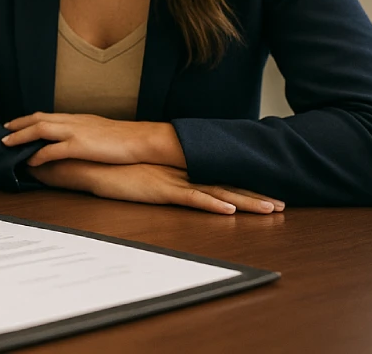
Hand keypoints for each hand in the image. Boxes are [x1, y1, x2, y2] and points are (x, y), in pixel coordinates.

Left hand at [2, 112, 184, 167]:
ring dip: (21, 137)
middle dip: (18, 124)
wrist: (141, 140)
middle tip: (3, 131)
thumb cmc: (124, 138)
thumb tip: (75, 139)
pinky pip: (53, 150)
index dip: (28, 119)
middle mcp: (73, 121)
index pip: (46, 115)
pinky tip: (29, 160)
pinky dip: (38, 154)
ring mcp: (75, 132)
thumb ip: (84, 133)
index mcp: (77, 118)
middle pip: (38, 119)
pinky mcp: (80, 146)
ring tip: (7, 143)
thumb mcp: (99, 131)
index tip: (15, 123)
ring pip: (40, 130)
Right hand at [31, 160, 283, 214]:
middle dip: (254, 195)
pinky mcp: (159, 189)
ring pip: (216, 192)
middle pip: (224, 185)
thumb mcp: (141, 176)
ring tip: (271, 209)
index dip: (242, 187)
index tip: (265, 193)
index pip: (216, 179)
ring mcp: (172, 180)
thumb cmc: (111, 169)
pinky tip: (229, 210)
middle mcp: (180, 173)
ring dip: (245, 201)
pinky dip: (211, 205)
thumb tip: (169, 186)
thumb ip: (157, 179)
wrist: (90, 162)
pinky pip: (190, 199)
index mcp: (178, 170)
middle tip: (281, 204)